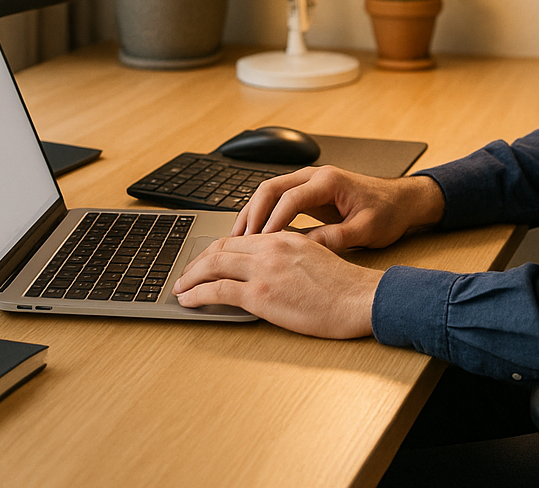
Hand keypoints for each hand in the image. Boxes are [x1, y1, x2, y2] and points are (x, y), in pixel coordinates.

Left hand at [172, 231, 382, 337]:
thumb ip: (291, 256)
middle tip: (185, 274)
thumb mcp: (316, 258)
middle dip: (197, 262)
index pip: (238, 237)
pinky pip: (217, 291)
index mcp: (283, 238)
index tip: (205, 261)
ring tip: (178, 288)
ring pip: (212, 266)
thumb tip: (273, 268)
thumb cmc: (345, 287)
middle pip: (220, 248)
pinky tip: (188, 300)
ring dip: (189, 277)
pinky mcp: (261, 295)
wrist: (359, 298)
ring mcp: (264, 271)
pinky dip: (196, 294)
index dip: (215, 249)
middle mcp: (270, 248)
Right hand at [232, 166, 444, 251]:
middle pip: (271, 188)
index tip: (261, 242)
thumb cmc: (388, 212)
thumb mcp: (366, 230)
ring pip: (269, 191)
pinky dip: (263, 214)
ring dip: (252, 213)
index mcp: (329, 181)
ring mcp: (310, 181)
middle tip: (238, 241)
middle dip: (252, 214)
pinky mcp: (308, 192)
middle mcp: (315, 175)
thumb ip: (337, 238)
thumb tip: (308, 248)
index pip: (290, 197)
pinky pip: (278, 199)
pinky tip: (254, 234)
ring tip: (238, 240)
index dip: (273, 220)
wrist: (401, 202)